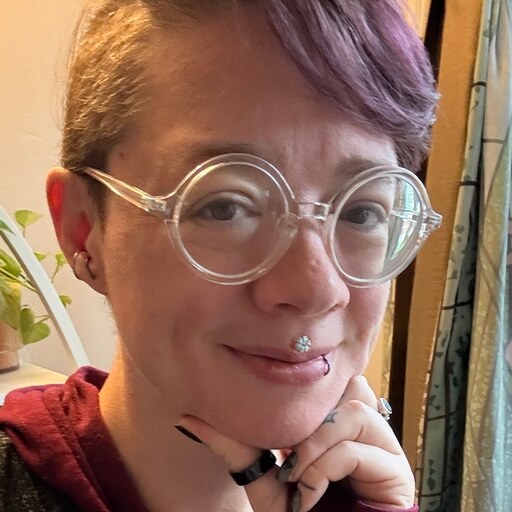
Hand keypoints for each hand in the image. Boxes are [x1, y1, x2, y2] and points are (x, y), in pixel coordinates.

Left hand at [177, 376, 414, 510]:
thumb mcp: (261, 478)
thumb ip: (231, 446)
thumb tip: (186, 418)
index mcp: (336, 419)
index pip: (326, 378)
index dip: (301, 395)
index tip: (277, 431)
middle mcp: (363, 425)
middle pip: (343, 384)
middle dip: (308, 416)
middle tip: (287, 451)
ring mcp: (382, 445)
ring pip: (351, 409)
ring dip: (315, 443)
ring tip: (296, 474)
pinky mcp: (397, 469)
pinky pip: (357, 444)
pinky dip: (326, 464)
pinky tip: (310, 490)